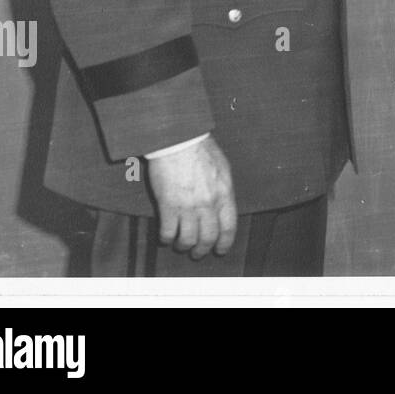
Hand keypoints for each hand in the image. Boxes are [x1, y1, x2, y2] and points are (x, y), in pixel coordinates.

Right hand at [147, 135, 237, 257]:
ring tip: (180, 245)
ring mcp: (188, 206)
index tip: (220, 249)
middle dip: (203, 250)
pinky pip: (168, 232)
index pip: (229, 227)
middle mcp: (208, 203)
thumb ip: (223, 190)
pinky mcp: (168, 205)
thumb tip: (222, 205)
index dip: (225, 242)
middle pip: (208, 238)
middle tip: (197, 253)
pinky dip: (166, 238)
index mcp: (224, 193)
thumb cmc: (200, 149)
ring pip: (188, 239)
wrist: (179, 140)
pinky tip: (166, 236)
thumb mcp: (222, 168)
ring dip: (184, 246)